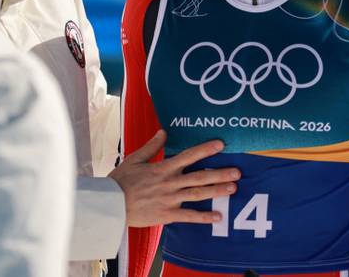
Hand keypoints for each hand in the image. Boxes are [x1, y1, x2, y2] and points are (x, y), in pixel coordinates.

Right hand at [108, 130, 238, 227]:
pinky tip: (219, 216)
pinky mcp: (167, 215)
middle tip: (238, 171)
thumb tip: (164, 131)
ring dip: (216, 191)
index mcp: (162, 168)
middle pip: (199, 177)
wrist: (110, 205)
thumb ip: (152, 146)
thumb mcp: (134, 159)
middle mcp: (169, 183)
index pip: (187, 156)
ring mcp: (169, 200)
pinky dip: (204, 217)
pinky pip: (189, 217)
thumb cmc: (120, 181)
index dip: (205, 150)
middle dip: (219, 173)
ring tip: (233, 188)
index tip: (220, 145)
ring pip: (198, 195)